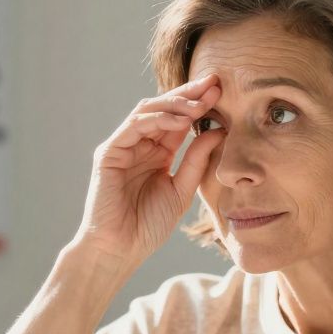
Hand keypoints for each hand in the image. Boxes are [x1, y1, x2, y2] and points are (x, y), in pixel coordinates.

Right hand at [72, 73, 224, 265]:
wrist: (120, 250)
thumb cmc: (147, 226)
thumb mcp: (181, 190)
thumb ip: (197, 161)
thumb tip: (219, 131)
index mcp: (158, 153)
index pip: (179, 120)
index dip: (199, 104)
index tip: (223, 91)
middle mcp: (139, 144)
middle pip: (164, 108)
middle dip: (189, 94)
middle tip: (214, 83)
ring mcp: (123, 146)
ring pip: (148, 111)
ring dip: (175, 104)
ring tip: (200, 103)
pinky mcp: (109, 153)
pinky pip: (134, 126)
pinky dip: (157, 119)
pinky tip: (180, 120)